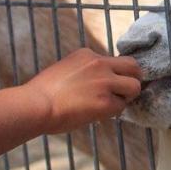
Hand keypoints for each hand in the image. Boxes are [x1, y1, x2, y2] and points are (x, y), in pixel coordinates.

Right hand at [26, 49, 141, 133]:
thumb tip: (94, 85)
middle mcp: (99, 63)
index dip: (114, 74)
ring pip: (134, 86)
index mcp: (87, 54)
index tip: (108, 84)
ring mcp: (105, 81)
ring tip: (110, 106)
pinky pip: (121, 106)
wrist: (36, 105)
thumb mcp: (65, 70)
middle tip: (124, 93)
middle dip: (132, 79)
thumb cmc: (42, 94)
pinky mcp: (107, 101)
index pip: (113, 61)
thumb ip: (83, 72)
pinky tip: (97, 115)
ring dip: (126, 97)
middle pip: (133, 66)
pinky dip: (113, 112)